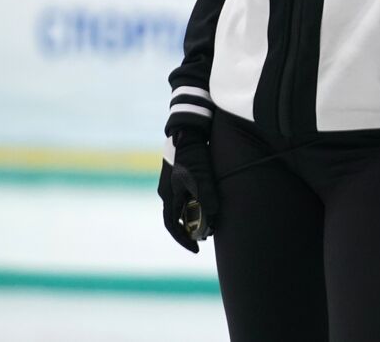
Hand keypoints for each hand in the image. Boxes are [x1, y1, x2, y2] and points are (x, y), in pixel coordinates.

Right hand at [157, 130, 217, 252]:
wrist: (187, 130)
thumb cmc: (193, 154)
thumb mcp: (201, 178)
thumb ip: (207, 199)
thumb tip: (211, 222)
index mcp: (169, 196)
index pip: (173, 226)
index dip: (184, 239)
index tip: (196, 249)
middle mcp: (168, 192)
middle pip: (177, 218)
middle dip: (190, 230)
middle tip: (205, 237)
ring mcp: (173, 183)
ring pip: (182, 207)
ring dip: (194, 217)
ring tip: (209, 223)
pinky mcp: (180, 175)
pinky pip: (186, 196)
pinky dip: (195, 204)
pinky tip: (208, 203)